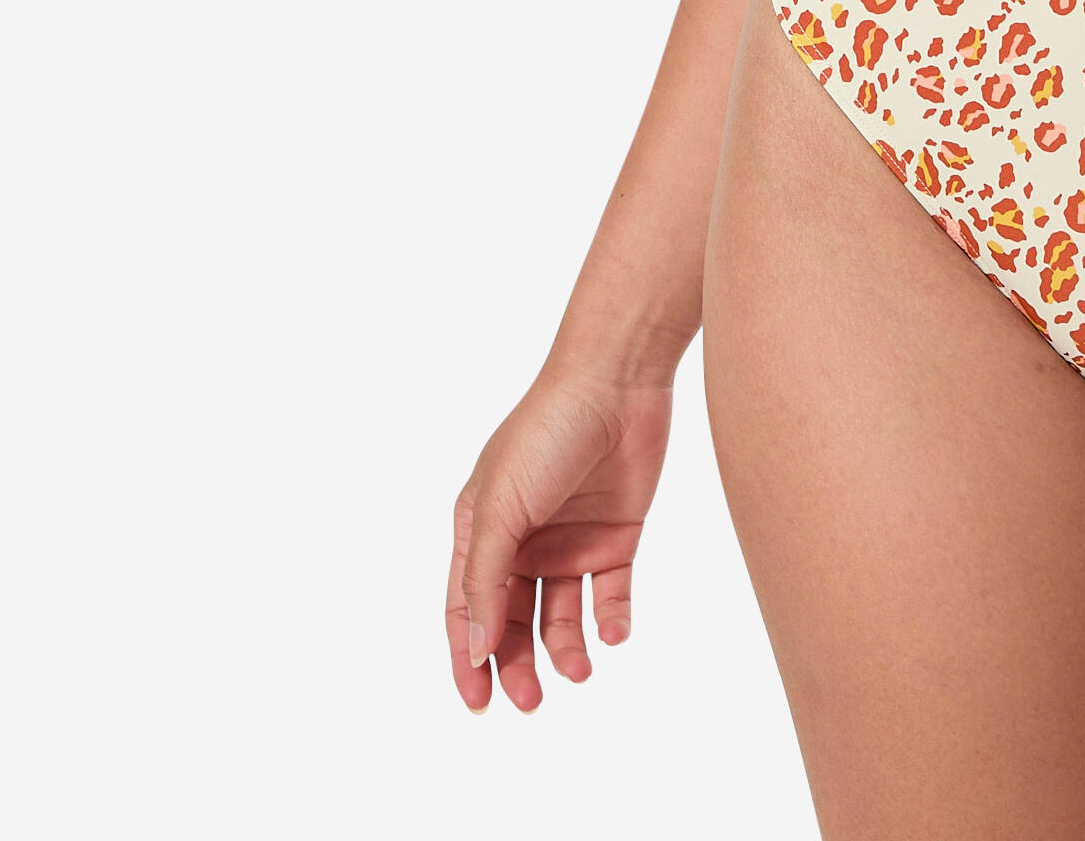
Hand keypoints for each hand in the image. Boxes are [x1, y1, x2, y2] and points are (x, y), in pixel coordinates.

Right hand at [448, 365, 675, 712]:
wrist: (618, 380)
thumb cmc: (546, 431)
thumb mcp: (500, 507)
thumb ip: (484, 580)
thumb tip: (476, 651)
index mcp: (481, 530)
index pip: (466, 610)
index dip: (467, 659)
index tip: (476, 704)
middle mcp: (523, 541)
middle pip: (514, 622)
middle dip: (518, 665)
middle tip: (529, 702)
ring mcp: (570, 539)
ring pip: (562, 615)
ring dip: (566, 649)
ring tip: (580, 671)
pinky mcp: (616, 534)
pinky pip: (610, 592)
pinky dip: (611, 619)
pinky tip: (613, 633)